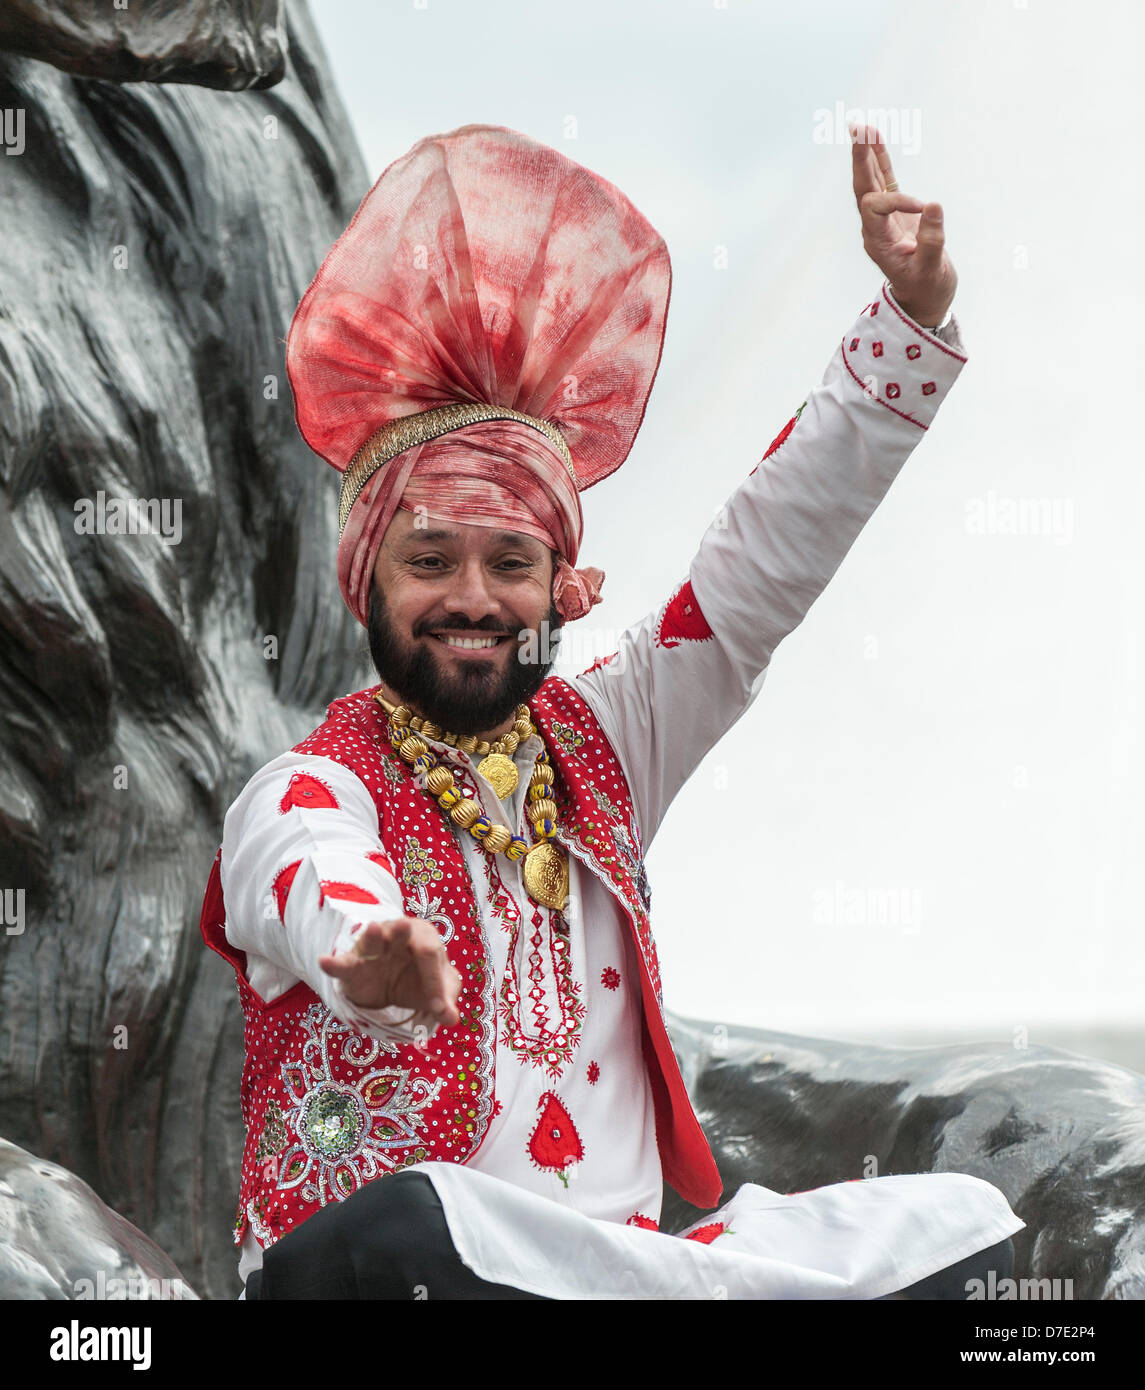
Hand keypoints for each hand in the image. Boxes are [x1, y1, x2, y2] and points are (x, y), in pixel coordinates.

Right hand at [319, 917, 461, 1026]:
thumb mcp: (433, 992)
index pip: (431, 955)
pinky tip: (324, 960)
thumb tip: (451, 1019)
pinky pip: (342, 964)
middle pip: (403, 933)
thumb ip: (444, 1002)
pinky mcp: (352, 966)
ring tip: (372, 929)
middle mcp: (398, 936)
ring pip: (371, 941)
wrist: (389, 982)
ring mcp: (372, 949)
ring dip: (371, 937)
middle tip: (404, 926)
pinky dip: (334, 963)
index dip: (436, 982)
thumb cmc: (417, 978)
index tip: (440, 1010)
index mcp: (424, 938)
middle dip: (403, 932)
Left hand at [849, 123, 956, 326]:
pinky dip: (880, 161)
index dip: (898, 201)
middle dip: (860, 160)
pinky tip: (875, 139)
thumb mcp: (932, 269)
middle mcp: (874, 228)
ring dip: (866, 154)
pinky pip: (885, 183)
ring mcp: (883, 220)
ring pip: (870, 182)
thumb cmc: (927, 288)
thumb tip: (934, 206)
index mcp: (877, 242)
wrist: (924, 300)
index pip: (876, 208)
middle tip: (857, 130)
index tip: (924, 209)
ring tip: (862, 126)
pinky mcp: (896, 214)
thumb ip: (932, 241)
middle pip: (862, 189)